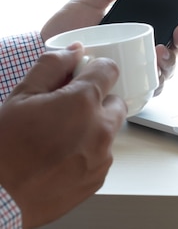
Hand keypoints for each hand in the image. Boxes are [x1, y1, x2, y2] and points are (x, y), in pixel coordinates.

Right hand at [0, 44, 125, 227]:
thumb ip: (52, 67)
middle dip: (97, 101)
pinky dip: (88, 153)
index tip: (83, 77)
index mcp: (83, 102)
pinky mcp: (98, 178)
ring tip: (58, 139)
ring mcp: (102, 156)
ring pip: (109, 131)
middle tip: (66, 110)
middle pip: (115, 102)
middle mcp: (101, 128)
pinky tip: (60, 159)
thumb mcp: (21, 96)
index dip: (95, 70)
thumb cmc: (4, 148)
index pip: (109, 70)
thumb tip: (74, 51)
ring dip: (93, 128)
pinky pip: (101, 156)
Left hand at [41, 0, 177, 94]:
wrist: (40, 55)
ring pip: (165, 73)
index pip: (168, 34)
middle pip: (173, 53)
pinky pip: (148, 92)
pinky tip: (152, 75)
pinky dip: (155, 85)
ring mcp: (132, 75)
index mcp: (136, 34)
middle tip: (176, 36)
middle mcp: (138, 55)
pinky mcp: (122, 91)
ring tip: (160, 53)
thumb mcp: (90, 1)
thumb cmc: (64, 30)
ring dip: (169, 63)